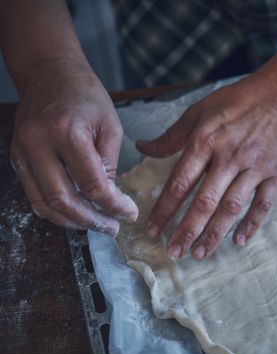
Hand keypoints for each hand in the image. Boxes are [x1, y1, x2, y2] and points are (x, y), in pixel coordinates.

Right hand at [9, 58, 137, 235]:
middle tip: (112, 227)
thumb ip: (110, 163)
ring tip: (97, 224)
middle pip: (62, 200)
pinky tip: (77, 213)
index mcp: (67, 133)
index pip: (91, 184)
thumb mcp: (110, 125)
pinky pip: (34, 195)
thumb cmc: (85, 96)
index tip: (129, 213)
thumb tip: (111, 198)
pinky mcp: (17, 159)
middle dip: (91, 221)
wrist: (49, 73)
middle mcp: (38, 145)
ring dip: (71, 221)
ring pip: (43, 204)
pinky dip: (55, 209)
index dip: (113, 205)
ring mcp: (22, 153)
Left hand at [137, 74, 276, 259]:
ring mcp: (254, 167)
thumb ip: (172, 136)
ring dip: (215, 233)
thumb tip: (142, 148)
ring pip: (232, 206)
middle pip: (205, 201)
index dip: (165, 209)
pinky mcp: (274, 174)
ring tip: (200, 253)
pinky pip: (263, 204)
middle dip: (187, 230)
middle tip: (174, 252)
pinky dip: (252, 224)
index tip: (153, 230)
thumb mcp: (199, 111)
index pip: (180, 182)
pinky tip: (239, 241)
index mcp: (206, 141)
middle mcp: (229, 156)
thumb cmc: (235, 103)